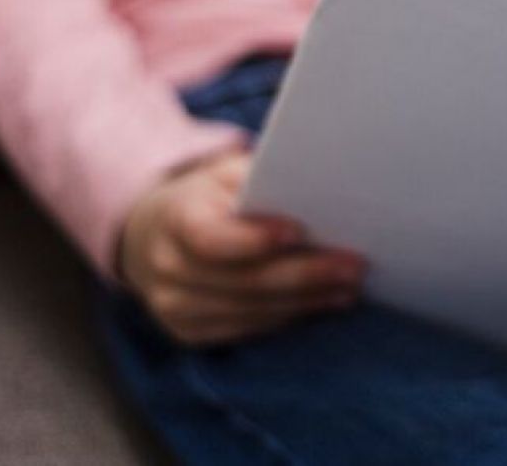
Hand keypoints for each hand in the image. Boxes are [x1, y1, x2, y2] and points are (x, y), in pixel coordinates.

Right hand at [119, 150, 365, 345]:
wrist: (152, 236)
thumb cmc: (205, 196)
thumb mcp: (223, 172)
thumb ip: (260, 178)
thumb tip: (319, 188)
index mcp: (173, 218)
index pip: (210, 237)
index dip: (254, 239)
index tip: (298, 231)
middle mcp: (167, 268)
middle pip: (244, 280)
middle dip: (305, 274)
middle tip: (354, 265)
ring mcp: (174, 307)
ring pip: (252, 310)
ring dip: (307, 301)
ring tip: (350, 286)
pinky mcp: (189, 333)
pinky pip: (248, 329)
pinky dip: (290, 317)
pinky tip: (323, 303)